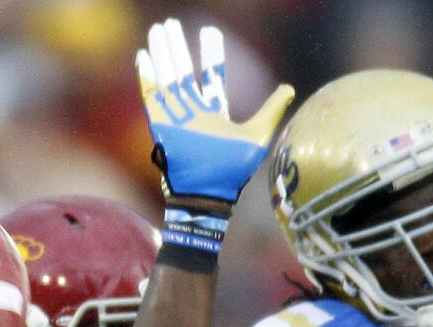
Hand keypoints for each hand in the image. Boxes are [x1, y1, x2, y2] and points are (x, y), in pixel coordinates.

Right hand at [136, 18, 294, 209]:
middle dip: (179, 48)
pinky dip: (148, 76)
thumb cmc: (232, 172)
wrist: (207, 195)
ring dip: (163, 53)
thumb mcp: (257, 137)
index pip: (212, 76)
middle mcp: (193, 112)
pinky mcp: (160, 125)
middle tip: (173, 24)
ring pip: (168, 78)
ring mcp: (175, 118)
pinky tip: (144, 56)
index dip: (211, 54)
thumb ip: (271, 110)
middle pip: (184, 71)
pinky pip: (152, 96)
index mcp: (215, 113)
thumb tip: (288, 87)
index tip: (210, 32)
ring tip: (160, 30)